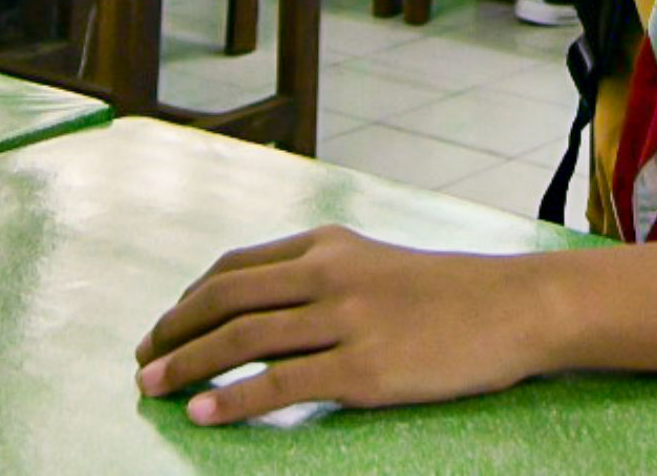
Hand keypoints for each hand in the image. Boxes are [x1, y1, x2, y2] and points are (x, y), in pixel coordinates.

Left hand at [135, 226, 552, 424]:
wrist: (514, 308)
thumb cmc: (446, 294)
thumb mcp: (375, 265)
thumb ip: (320, 279)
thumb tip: (260, 317)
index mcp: (325, 244)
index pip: (235, 268)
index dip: (189, 300)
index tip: (164, 328)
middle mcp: (327, 273)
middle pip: (225, 300)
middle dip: (173, 333)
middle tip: (142, 362)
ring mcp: (345, 320)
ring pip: (242, 339)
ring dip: (186, 366)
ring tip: (152, 389)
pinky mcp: (363, 370)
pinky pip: (280, 384)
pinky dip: (232, 399)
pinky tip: (202, 413)